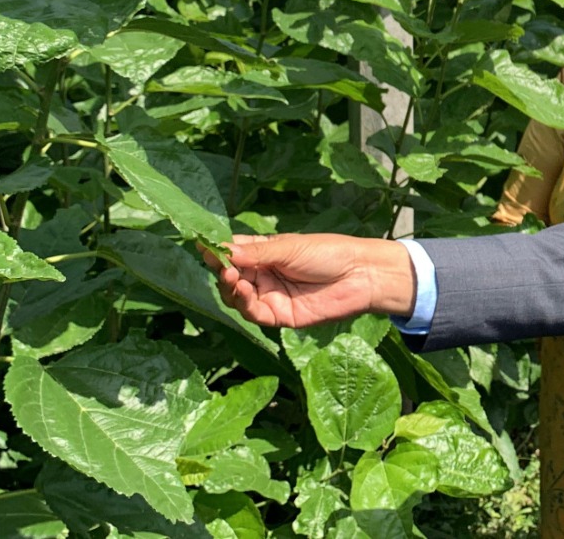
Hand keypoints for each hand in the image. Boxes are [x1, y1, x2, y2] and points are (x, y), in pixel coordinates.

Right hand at [206, 233, 416, 327]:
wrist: (361, 275)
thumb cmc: (328, 253)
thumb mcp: (289, 247)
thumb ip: (255, 252)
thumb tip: (219, 250)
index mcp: (266, 253)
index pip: (234, 253)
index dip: (218, 251)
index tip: (202, 246)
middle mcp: (264, 275)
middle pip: (231, 277)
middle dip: (222, 271)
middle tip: (222, 265)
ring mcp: (271, 296)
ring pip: (237, 297)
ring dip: (230, 288)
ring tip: (232, 277)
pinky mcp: (280, 316)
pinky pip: (254, 313)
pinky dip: (244, 303)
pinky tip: (244, 290)